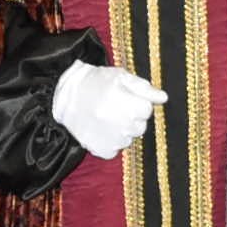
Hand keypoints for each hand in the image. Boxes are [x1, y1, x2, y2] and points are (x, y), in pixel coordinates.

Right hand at [51, 59, 165, 160]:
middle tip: (114, 107)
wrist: (64, 96)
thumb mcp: (121, 77)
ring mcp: (112, 139)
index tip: (125, 98)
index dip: (137, 102)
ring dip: (121, 130)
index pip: (147, 110)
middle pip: (140, 126)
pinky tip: (100, 129)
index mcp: (129, 105)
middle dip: (131, 117)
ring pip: (128, 139)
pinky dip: (110, 142)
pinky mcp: (101, 149)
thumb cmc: (95, 82)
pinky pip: (115, 149)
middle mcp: (122, 124)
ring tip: (105, 117)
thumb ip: (144, 88)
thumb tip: (163, 98)